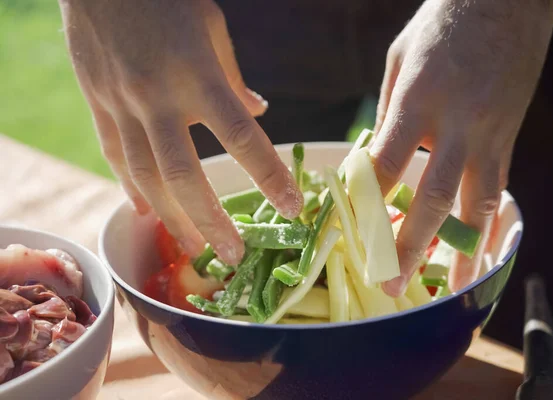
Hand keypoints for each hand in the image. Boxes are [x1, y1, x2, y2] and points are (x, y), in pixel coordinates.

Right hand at [58, 0, 302, 264]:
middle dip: (212, 222)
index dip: (269, 177)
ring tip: (193, 249)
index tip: (292, 207)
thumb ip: (233, 80)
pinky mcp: (97, 102)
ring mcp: (122, 103)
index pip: (241, 139)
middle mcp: (158, 97)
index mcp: (199, 75)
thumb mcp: (212, 28)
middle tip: (235, 256)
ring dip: (171, 219)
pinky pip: (114, 154)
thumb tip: (258, 113)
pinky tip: (145, 211)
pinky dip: (131, 187)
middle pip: (186, 176)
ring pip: (146, 176)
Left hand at [371, 0, 552, 294]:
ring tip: (448, 288)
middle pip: (430, 197)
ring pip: (474, 205)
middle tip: (389, 283)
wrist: (507, 2)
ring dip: (460, 252)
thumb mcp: (399, 60)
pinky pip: (497, 190)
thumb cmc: (442, 24)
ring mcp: (488, 135)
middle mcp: (456, 124)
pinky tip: (479, 251)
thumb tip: (375, 160)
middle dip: (408, 245)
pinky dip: (487, 226)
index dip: (365, 201)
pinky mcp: (508, 138)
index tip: (346, 230)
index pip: (387, 164)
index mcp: (418, 99)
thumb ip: (388, 115)